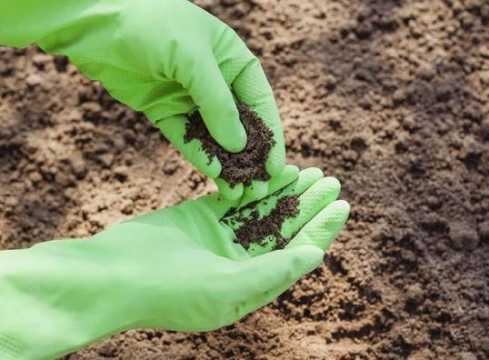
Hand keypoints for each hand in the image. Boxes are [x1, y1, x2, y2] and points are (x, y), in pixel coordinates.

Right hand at [0, 166, 349, 358]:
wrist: (111, 275)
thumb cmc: (169, 291)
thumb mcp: (228, 287)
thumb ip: (273, 271)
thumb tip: (317, 255)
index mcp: (251, 288)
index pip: (296, 256)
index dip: (321, 231)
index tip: (343, 206)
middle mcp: (240, 264)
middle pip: (284, 231)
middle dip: (308, 206)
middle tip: (332, 180)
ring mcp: (221, 239)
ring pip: (263, 211)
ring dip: (287, 192)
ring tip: (312, 171)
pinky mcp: (201, 216)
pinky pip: (237, 197)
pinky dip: (256, 184)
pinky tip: (277, 169)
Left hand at [36, 0, 284, 200]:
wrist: (96, 21)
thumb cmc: (153, 25)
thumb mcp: (193, 59)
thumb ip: (218, 104)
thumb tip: (239, 146)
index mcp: (234, 61)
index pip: (260, 103)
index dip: (271, 136)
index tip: (277, 167)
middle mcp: (217, 81)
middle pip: (240, 125)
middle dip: (250, 157)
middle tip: (258, 189)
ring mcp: (190, 97)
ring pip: (214, 137)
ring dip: (227, 164)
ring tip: (238, 193)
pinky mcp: (165, 110)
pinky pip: (187, 137)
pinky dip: (200, 155)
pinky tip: (213, 174)